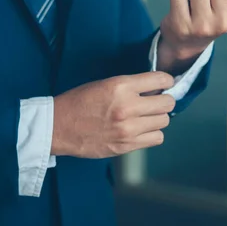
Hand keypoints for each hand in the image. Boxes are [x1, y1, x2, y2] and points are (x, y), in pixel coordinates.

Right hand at [51, 72, 175, 158]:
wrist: (58, 127)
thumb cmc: (79, 101)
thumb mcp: (104, 84)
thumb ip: (129, 86)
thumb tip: (153, 90)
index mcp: (121, 86)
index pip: (159, 80)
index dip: (166, 81)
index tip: (165, 83)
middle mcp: (128, 107)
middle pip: (167, 103)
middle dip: (164, 100)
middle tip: (156, 102)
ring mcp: (128, 129)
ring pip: (164, 122)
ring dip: (158, 118)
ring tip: (146, 117)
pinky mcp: (127, 145)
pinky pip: (156, 138)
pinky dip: (152, 133)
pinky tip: (142, 130)